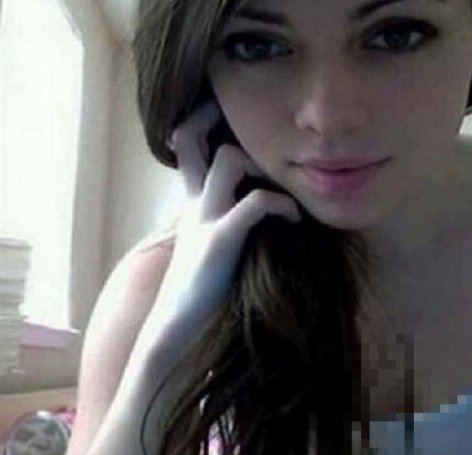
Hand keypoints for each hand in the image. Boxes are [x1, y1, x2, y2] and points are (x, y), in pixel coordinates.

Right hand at [131, 99, 300, 367]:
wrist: (176, 327)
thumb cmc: (201, 289)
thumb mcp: (206, 244)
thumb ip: (220, 220)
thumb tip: (252, 205)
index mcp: (193, 203)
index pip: (187, 148)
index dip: (199, 122)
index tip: (220, 109)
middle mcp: (194, 203)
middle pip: (199, 141)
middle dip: (225, 126)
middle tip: (264, 139)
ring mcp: (205, 219)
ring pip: (229, 159)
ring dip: (262, 166)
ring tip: (282, 190)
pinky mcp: (220, 240)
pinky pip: (256, 202)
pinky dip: (281, 204)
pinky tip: (294, 221)